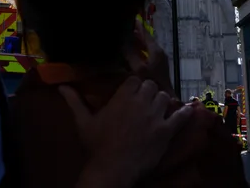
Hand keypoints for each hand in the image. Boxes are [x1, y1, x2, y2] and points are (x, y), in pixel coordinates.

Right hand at [61, 77, 193, 185]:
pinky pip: (180, 117)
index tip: (131, 93)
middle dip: (148, 92)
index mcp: (122, 97)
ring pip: (165, 98)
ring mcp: (155, 116)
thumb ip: (74, 101)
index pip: (134, 80)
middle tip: (143, 102)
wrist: (112, 169)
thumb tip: (61, 87)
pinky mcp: (166, 131)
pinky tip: (189, 109)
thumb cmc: (96, 145)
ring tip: (157, 110)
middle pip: (151, 86)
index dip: (134, 86)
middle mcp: (141, 102)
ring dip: (161, 102)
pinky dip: (185, 112)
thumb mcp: (83, 121)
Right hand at [125, 21, 172, 95]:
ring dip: (137, 42)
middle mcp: (159, 52)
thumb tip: (123, 40)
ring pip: (147, 46)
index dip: (137, 26)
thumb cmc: (152, 83)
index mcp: (156, 50)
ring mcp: (159, 59)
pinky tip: (131, 53)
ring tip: (124, 38)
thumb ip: (130, 53)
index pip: (145, 33)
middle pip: (146, 39)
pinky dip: (139, 50)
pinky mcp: (158, 66)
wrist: (166, 99)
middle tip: (122, 28)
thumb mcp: (138, 68)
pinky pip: (147, 53)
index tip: (129, 18)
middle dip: (135, 33)